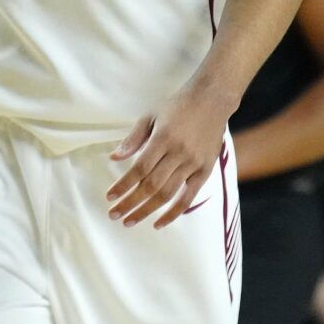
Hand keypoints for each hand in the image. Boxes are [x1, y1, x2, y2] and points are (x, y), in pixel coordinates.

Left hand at [106, 88, 231, 228]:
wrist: (213, 99)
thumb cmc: (177, 105)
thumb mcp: (151, 115)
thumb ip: (133, 138)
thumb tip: (113, 158)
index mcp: (163, 137)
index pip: (139, 169)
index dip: (123, 185)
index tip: (110, 197)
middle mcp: (179, 152)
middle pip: (151, 186)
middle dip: (130, 203)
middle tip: (114, 215)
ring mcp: (194, 163)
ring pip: (167, 194)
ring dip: (146, 211)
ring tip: (129, 221)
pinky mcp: (206, 170)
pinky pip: (188, 197)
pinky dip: (173, 213)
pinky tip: (158, 223)